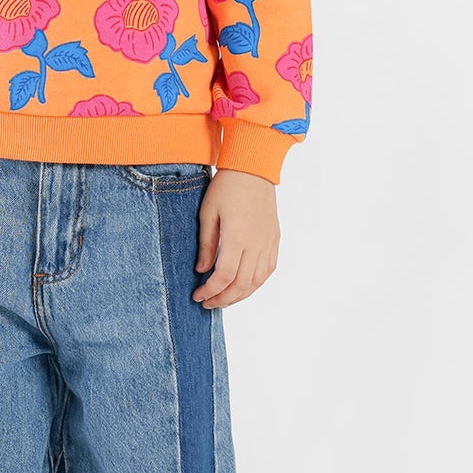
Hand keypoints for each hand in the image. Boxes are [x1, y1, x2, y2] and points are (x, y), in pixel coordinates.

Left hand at [192, 169, 279, 308]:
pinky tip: (243, 287)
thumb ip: (206, 244)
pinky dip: (256, 283)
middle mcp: (256, 243)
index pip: (224, 276)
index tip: (198, 295)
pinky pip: (268, 270)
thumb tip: (202, 270)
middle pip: (242, 284)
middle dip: (223, 299)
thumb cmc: (226, 187)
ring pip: (257, 281)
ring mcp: (268, 242)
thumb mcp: (207, 213)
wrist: (253, 169)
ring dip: (240, 295)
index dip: (210, 291)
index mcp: (237, 236)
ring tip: (223, 300)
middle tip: (208, 303)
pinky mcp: (274, 239)